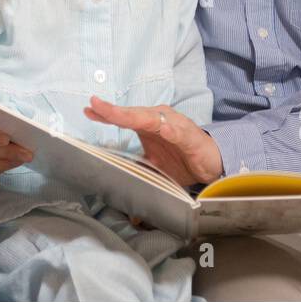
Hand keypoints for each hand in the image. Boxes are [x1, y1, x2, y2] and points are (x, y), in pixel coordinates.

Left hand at [83, 96, 223, 187]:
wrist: (211, 163)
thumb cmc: (181, 159)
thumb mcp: (154, 167)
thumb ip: (137, 173)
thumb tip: (121, 196)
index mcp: (148, 124)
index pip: (124, 117)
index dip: (106, 114)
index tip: (88, 110)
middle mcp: (159, 119)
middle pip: (133, 114)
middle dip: (114, 111)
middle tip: (96, 105)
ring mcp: (175, 126)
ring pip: (152, 119)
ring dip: (134, 116)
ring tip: (117, 114)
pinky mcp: (190, 137)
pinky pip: (179, 133)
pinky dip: (171, 130)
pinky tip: (164, 130)